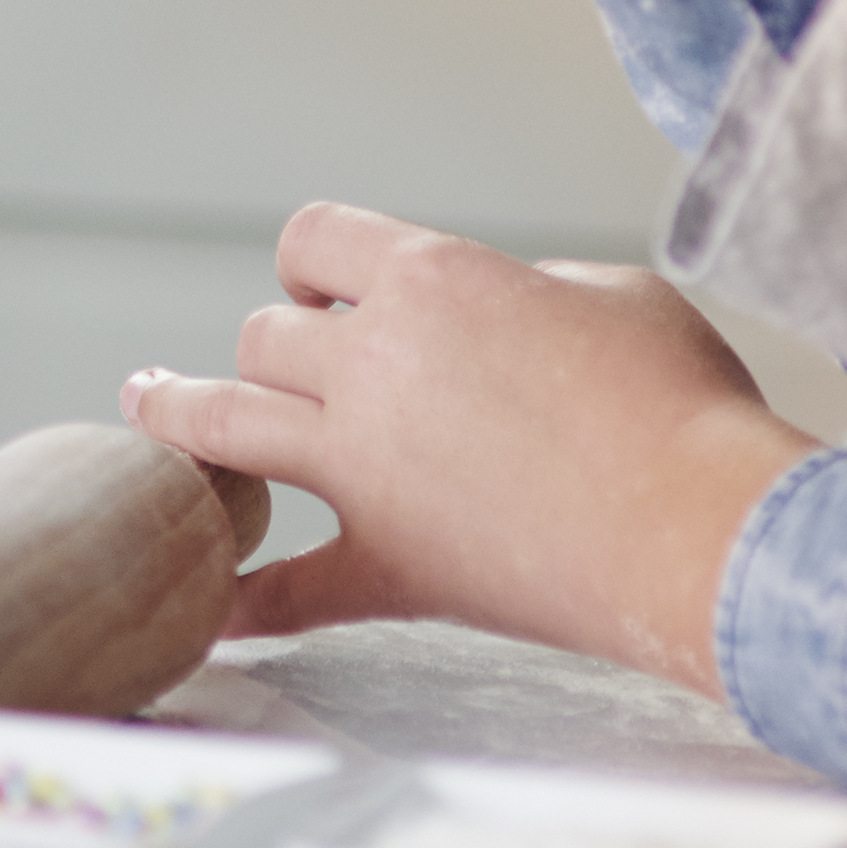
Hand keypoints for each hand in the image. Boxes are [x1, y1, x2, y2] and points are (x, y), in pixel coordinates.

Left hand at [120, 202, 816, 694]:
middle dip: (274, 347)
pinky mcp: (387, 564)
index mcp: (428, 279)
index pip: (315, 238)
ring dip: (174, 417)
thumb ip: (534, 289)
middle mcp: (373, 363)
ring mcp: (365, 469)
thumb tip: (509, 310)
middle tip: (279, 368)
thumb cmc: (682, 404)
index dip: (310, 261)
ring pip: (227, 426)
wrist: (704, 530)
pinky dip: (239, 600)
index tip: (316, 285)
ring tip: (142, 408)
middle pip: (265, 339)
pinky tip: (198, 608)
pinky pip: (285, 587)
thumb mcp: (617, 294)